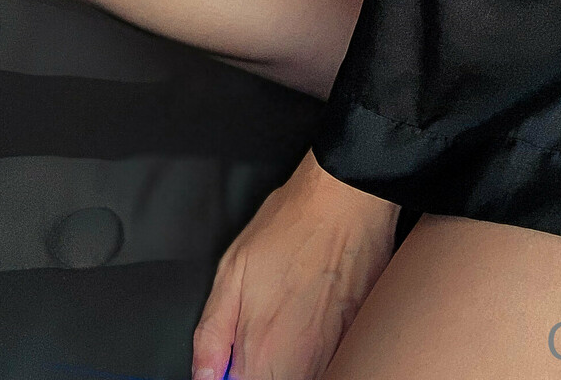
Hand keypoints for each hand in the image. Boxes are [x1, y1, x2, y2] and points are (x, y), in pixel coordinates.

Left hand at [191, 150, 398, 379]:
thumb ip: (210, 334)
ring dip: (290, 359)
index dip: (232, 374)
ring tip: (290, 316)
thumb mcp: (231, 270)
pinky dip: (317, 348)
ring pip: (304, 376)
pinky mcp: (357, 336)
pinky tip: (315, 312)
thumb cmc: (291, 226)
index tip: (232, 360)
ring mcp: (334, 353)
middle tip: (261, 331)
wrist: (345, 199)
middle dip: (261, 367)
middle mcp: (301, 363)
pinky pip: (334, 360)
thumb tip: (203, 375)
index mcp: (261, 353)